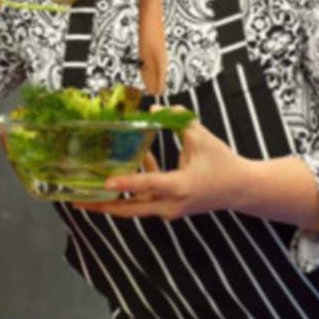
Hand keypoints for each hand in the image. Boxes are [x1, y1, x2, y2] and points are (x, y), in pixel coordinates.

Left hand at [74, 118, 249, 219]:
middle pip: (131, 208)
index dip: (126, 183)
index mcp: (181, 187)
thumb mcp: (201, 137)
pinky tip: (139, 159)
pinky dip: (136, 185)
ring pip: (135, 206)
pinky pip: (146, 199)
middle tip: (78, 202)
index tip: (105, 182)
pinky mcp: (170, 209)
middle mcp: (172, 204)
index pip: (149, 184)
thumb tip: (153, 108)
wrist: (240, 188)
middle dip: (103, 206)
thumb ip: (177, 120)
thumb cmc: (222, 162)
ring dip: (115, 197)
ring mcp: (170, 210)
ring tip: (88, 191)